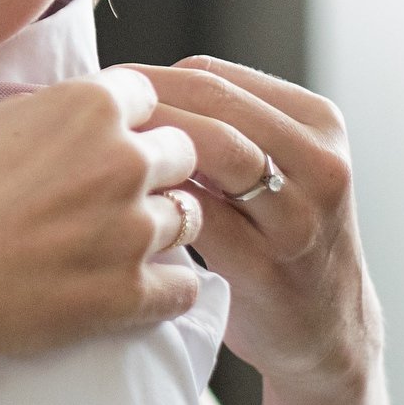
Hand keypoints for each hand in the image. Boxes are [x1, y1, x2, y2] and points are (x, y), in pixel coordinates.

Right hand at [0, 67, 201, 372]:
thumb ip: (38, 116)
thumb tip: (62, 121)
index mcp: (85, 108)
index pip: (145, 95)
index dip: (124, 118)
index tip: (102, 140)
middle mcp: (122, 161)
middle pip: (182, 152)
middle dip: (155, 168)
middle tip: (112, 193)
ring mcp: (131, 230)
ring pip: (188, 217)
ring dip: (158, 227)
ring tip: (113, 243)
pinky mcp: (128, 294)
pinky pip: (183, 286)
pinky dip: (165, 288)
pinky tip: (134, 287)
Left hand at [124, 57, 381, 395]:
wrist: (325, 329)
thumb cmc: (273, 236)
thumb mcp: (272, 166)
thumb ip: (219, 125)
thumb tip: (123, 89)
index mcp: (316, 122)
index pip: (211, 75)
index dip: (143, 82)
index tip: (94, 98)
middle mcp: (319, 162)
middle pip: (211, 103)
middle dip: (136, 108)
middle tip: (77, 122)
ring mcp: (299, 216)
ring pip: (214, 151)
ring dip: (145, 149)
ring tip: (93, 161)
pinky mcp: (269, 267)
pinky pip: (199, 219)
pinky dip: (154, 205)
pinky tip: (117, 210)